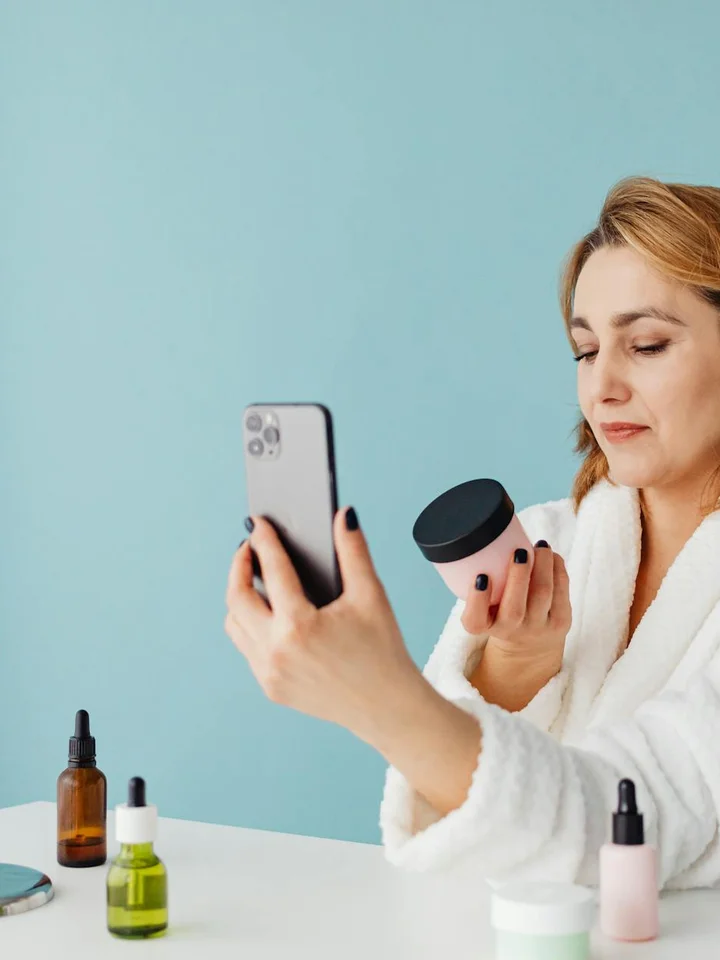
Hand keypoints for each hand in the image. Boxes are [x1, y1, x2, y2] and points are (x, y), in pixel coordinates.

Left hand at [224, 508, 421, 743]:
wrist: (387, 708)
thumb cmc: (383, 650)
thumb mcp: (371, 595)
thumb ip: (353, 551)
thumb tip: (343, 514)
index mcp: (300, 626)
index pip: (272, 570)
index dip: (264, 541)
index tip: (257, 523)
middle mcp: (276, 651)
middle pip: (237, 597)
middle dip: (239, 566)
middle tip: (248, 548)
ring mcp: (269, 673)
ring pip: (235, 624)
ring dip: (240, 597)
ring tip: (254, 578)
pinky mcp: (270, 687)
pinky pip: (247, 648)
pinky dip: (251, 625)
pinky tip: (268, 612)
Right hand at [462, 542, 570, 711]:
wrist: (529, 646)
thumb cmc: (501, 613)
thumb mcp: (485, 605)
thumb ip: (483, 582)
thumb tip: (494, 536)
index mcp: (484, 626)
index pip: (474, 620)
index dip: (477, 599)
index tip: (481, 577)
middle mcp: (509, 631)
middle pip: (514, 610)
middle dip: (518, 576)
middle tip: (519, 551)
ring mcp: (537, 629)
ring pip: (543, 594)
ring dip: (543, 565)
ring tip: (540, 546)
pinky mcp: (561, 623)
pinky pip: (562, 591)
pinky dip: (557, 568)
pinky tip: (552, 556)